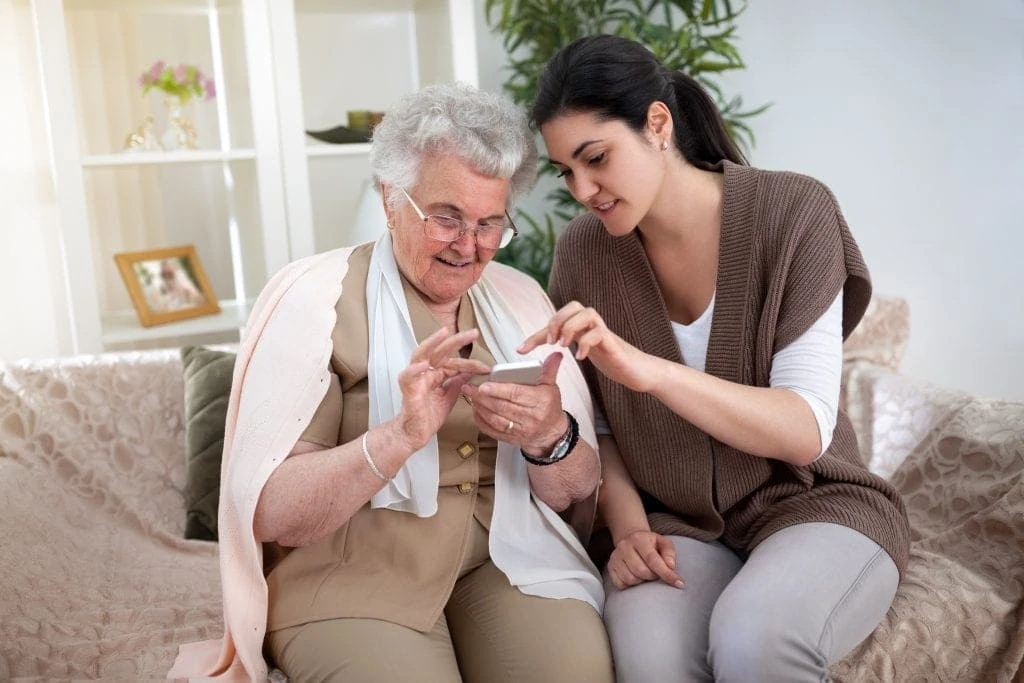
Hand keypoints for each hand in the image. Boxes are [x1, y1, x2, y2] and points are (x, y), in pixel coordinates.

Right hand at [394, 328, 490, 451]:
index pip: (454, 362)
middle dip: (456, 340)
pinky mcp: (408, 390)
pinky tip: (424, 364)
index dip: (470, 363)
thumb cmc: (429, 416)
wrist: (416, 434)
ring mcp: (416, 379)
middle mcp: (425, 373)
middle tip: (473, 333)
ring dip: (432, 343)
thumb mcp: (450, 396)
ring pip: (421, 355)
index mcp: (436, 374)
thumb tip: (470, 371)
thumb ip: (458, 382)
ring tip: (444, 333)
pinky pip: (407, 377)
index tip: (486, 367)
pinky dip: (415, 369)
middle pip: (440, 351)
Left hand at [461, 352, 566, 453]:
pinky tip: (476, 411)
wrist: (552, 433)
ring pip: (495, 419)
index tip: (484, 385)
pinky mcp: (512, 439)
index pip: (515, 394)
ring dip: (480, 408)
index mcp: (540, 402)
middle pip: (502, 406)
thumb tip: (555, 355)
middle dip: (483, 397)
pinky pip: (493, 431)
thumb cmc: (549, 408)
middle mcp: (531, 418)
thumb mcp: (551, 387)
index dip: (498, 390)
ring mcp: (521, 430)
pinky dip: (482, 421)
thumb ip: (549, 370)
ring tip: (471, 397)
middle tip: (469, 388)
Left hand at [518, 301, 654, 391]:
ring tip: (564, 346)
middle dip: (557, 321)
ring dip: (570, 327)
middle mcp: (592, 325)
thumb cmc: (611, 360)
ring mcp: (604, 332)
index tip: (520, 350)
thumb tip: (542, 352)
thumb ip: (567, 345)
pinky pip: (600, 333)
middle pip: (573, 306)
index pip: (556, 322)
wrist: (638, 371)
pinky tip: (581, 357)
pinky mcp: (615, 343)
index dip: (535, 335)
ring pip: (587, 312)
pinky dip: (587, 342)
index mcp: (582, 327)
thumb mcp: (584, 352)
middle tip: (552, 342)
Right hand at [607, 529, 683, 589]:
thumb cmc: (650, 544)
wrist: (630, 539)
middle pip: (641, 571)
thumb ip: (670, 553)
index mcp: (639, 539)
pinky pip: (621, 584)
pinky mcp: (610, 567)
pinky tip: (635, 577)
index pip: (653, 560)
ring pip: (631, 579)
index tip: (679, 584)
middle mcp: (624, 547)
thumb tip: (671, 566)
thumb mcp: (663, 543)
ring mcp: (615, 557)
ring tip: (645, 573)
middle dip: (653, 576)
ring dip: (642, 581)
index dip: (666, 573)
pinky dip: (630, 584)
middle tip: (656, 572)